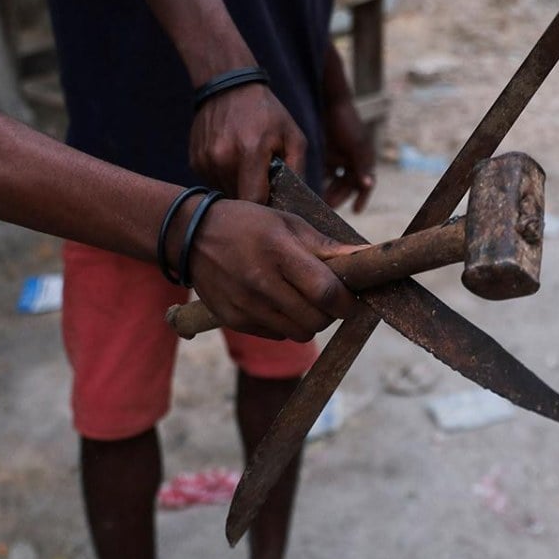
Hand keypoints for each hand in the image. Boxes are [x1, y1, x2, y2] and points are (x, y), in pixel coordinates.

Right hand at [187, 200, 360, 340]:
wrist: (191, 236)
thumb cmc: (249, 225)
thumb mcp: (288, 223)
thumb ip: (327, 247)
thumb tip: (367, 256)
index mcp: (279, 252)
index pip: (325, 291)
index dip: (346, 302)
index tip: (351, 298)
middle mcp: (261, 282)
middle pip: (316, 320)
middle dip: (330, 313)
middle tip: (326, 298)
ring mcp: (245, 304)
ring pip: (299, 333)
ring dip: (309, 321)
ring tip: (301, 299)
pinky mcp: (233, 319)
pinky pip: (276, 335)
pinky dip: (285, 324)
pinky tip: (276, 303)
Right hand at [189, 84, 306, 203]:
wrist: (228, 87)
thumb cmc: (267, 113)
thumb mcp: (293, 137)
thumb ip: (298, 171)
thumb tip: (298, 204)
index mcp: (250, 151)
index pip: (255, 200)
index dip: (266, 207)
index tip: (275, 203)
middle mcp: (222, 158)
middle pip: (240, 200)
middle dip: (254, 198)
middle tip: (265, 184)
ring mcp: (205, 160)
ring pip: (225, 193)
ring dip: (239, 188)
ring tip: (248, 169)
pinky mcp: (195, 161)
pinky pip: (214, 183)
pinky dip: (226, 179)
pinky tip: (233, 161)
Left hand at [322, 97, 375, 212]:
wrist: (332, 101)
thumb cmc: (348, 123)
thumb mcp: (356, 145)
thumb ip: (362, 165)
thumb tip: (369, 185)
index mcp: (364, 160)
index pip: (364, 185)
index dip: (362, 198)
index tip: (355, 211)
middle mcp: (353, 161)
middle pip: (347, 185)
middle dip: (338, 196)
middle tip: (327, 208)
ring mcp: (340, 157)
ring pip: (334, 180)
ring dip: (327, 190)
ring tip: (317, 200)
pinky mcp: (327, 153)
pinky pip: (323, 171)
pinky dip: (318, 179)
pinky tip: (307, 186)